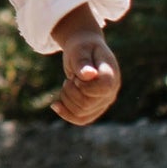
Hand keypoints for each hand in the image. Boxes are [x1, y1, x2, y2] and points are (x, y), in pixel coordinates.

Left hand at [49, 6, 121, 125]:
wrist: (84, 51)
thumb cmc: (82, 47)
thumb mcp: (79, 49)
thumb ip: (83, 61)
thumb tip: (88, 75)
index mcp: (111, 75)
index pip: (103, 89)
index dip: (85, 85)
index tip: (78, 76)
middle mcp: (111, 92)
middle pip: (88, 104)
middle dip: (71, 91)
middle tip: (70, 79)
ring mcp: (103, 102)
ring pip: (82, 113)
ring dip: (66, 100)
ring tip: (67, 84)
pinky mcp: (94, 108)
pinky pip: (81, 120)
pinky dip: (66, 114)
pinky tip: (55, 105)